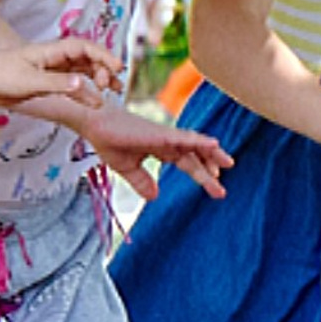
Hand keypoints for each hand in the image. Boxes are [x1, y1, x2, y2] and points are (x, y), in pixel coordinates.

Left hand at [0, 34, 122, 107]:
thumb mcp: (29, 81)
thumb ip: (58, 83)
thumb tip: (84, 84)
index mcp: (51, 50)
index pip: (84, 48)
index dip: (103, 55)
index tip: (118, 67)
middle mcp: (55, 58)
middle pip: (88, 58)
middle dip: (105, 69)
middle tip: (112, 86)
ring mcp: (52, 70)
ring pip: (83, 71)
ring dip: (99, 79)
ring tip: (114, 92)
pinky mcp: (47, 82)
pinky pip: (73, 84)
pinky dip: (86, 90)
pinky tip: (94, 100)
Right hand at [78, 104, 231, 200]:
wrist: (93, 124)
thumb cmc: (108, 140)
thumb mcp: (127, 169)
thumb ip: (142, 182)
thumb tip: (154, 197)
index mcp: (160, 148)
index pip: (186, 162)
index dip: (201, 174)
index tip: (216, 189)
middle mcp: (166, 140)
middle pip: (194, 155)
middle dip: (210, 169)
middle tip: (222, 189)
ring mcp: (163, 135)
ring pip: (193, 144)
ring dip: (211, 154)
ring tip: (227, 164)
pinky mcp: (158, 133)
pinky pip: (183, 137)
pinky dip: (199, 141)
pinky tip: (213, 145)